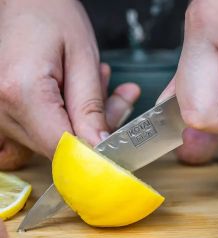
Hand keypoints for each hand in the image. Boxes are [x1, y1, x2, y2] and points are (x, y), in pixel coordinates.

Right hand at [0, 0, 139, 159]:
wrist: (23, 2)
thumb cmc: (52, 17)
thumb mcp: (83, 58)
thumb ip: (91, 108)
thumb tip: (98, 147)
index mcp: (23, 93)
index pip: (63, 147)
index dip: (93, 150)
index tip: (114, 141)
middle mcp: (2, 111)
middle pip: (59, 146)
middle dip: (93, 131)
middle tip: (114, 99)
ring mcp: (0, 115)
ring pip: (53, 141)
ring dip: (81, 123)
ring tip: (92, 87)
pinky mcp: (5, 115)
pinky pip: (41, 133)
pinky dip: (66, 120)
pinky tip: (75, 97)